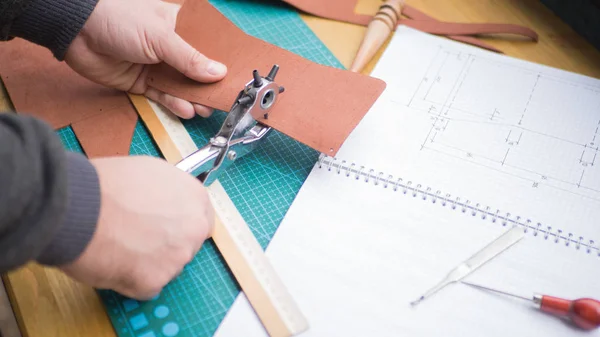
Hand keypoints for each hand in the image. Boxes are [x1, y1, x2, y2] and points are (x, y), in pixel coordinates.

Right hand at [59, 156, 214, 299]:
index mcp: (194, 197)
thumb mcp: (149, 173)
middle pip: (187, 245)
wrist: (79, 207)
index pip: (200, 219)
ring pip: (168, 267)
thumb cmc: (104, 185)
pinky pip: (146, 286)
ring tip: (119, 246)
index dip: (179, 224)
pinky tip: (113, 261)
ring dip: (149, 263)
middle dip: (167, 246)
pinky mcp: (157, 281)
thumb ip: (167, 193)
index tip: (166, 228)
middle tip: (138, 239)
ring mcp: (178, 257)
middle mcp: (193, 227)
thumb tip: (163, 205)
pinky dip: (131, 279)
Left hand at [64, 0, 224, 118]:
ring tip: (205, 108)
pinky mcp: (141, 82)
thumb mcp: (160, 36)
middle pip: (195, 70)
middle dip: (207, 85)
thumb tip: (217, 73)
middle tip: (221, 98)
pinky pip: (162, 96)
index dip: (219, 61)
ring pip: (180, 86)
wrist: (76, 31)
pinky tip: (186, 109)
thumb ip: (189, 58)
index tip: (233, 77)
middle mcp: (169, 46)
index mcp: (178, 26)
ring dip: (192, 98)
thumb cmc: (118, 18)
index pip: (206, 46)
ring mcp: (155, 65)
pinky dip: (174, 104)